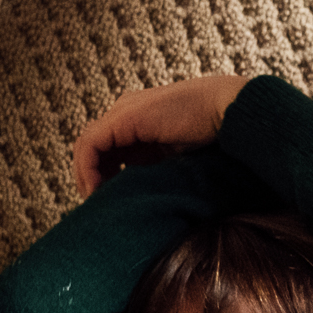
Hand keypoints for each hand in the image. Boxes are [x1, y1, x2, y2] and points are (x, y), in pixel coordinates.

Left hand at [73, 75, 248, 196]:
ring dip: (86, 174)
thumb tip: (141, 193)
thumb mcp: (174, 154)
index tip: (108, 198)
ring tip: (95, 198)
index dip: (101, 173)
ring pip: (87, 145)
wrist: (226, 110)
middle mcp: (125, 111)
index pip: (106, 147)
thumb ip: (154, 166)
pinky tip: (97, 187)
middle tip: (97, 202)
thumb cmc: (212, 131)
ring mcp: (122, 111)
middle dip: (90, 175)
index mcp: (137, 118)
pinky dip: (88, 168)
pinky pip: (91, 145)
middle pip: (93, 146)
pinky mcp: (123, 118)